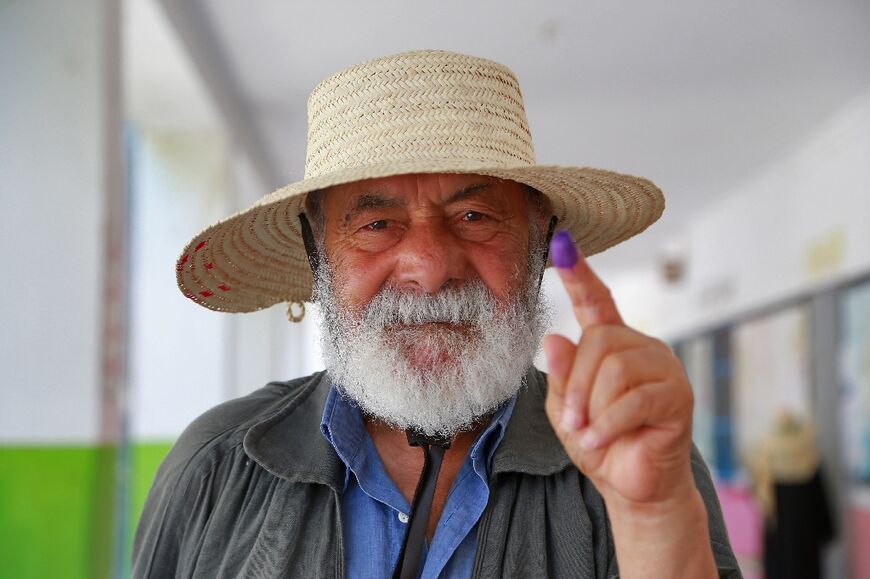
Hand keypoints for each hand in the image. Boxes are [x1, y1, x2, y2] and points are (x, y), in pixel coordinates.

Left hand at [542, 231, 695, 506]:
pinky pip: (632, 399)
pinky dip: (608, 424)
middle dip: (577, 385)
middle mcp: (641, 346)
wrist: (631, 484)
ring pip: (614, 368)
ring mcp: (663, 368)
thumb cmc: (599, 441)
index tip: (561, 242)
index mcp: (612, 343)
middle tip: (573, 420)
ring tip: (589, 432)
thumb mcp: (566, 410)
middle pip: (599, 342)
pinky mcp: (677, 395)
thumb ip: (561, 377)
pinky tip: (601, 441)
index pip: (595, 300)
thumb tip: (554, 339)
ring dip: (592, 407)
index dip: (578, 272)